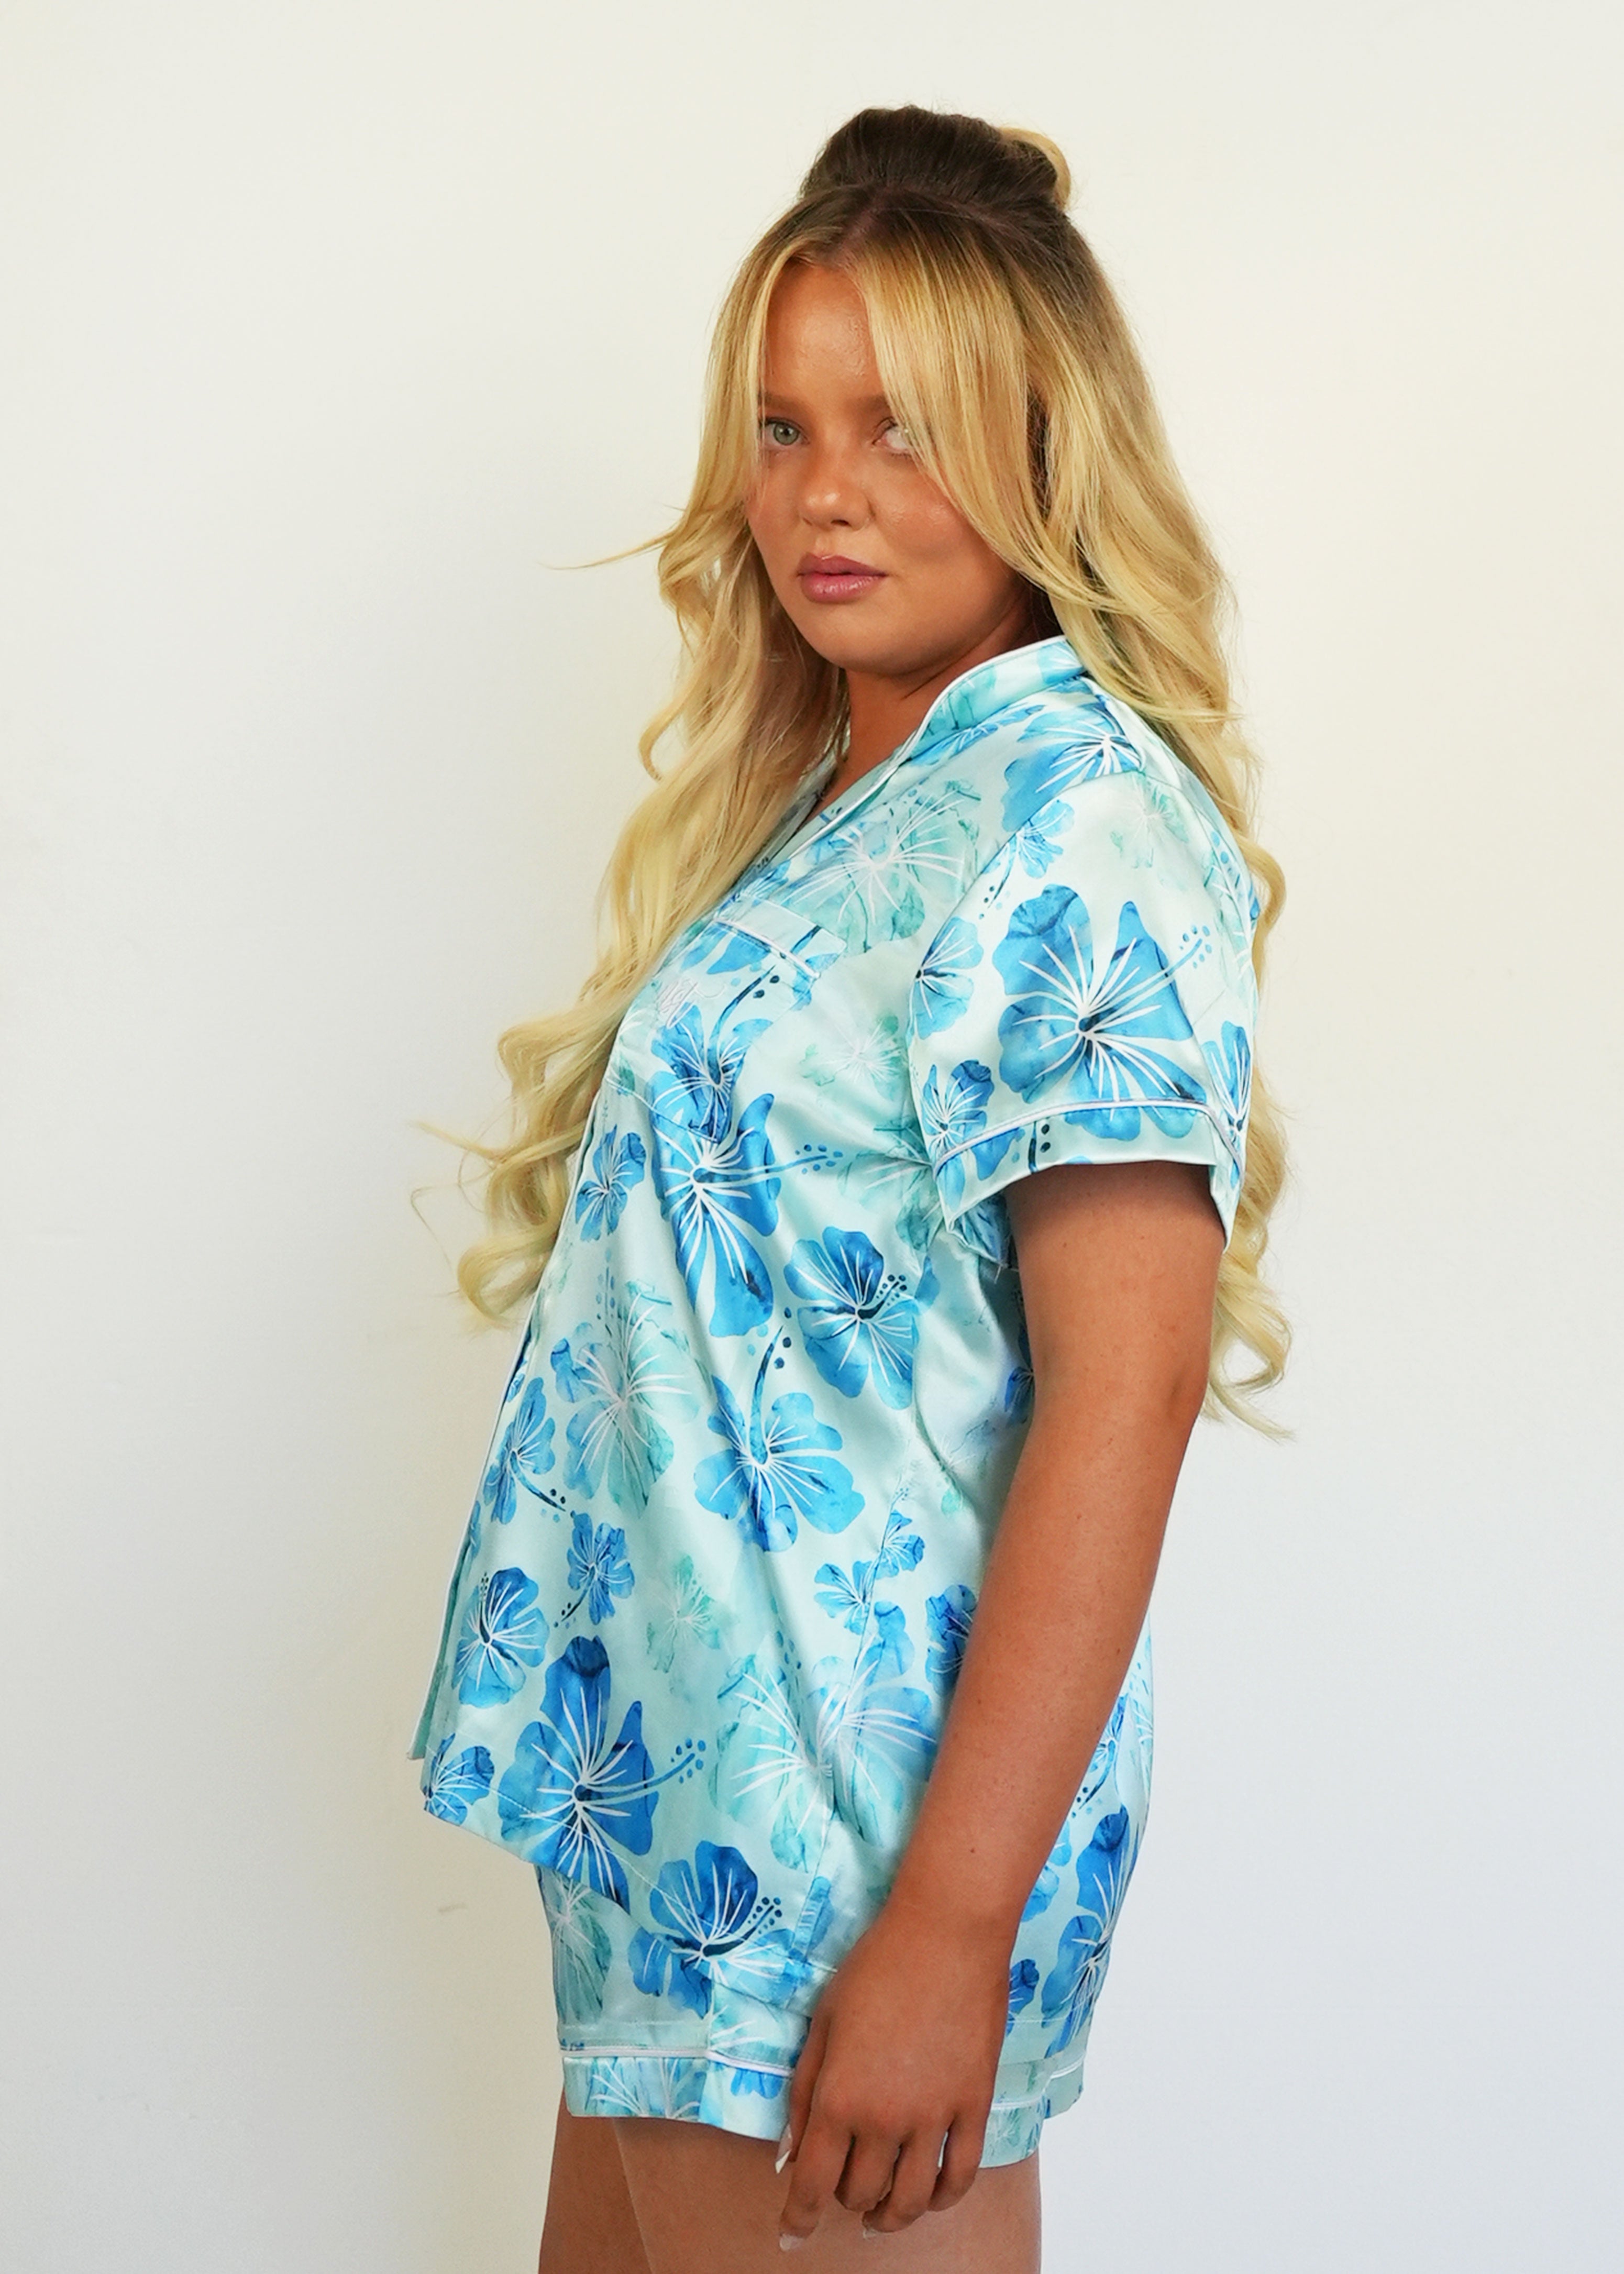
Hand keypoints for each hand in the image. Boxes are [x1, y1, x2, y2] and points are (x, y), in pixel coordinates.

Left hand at [776, 1891, 1011, 2246]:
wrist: (945, 1934)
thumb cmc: (876, 1967)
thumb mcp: (822, 2022)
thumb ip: (804, 2091)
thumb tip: (789, 2153)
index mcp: (839, 2097)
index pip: (812, 2182)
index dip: (798, 2217)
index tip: (791, 2235)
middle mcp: (884, 2119)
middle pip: (860, 2192)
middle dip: (843, 2198)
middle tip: (840, 2185)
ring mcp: (934, 2117)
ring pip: (911, 2198)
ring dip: (891, 2215)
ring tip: (880, 2214)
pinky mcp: (974, 2106)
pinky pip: (960, 2174)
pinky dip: (943, 2197)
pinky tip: (930, 2196)